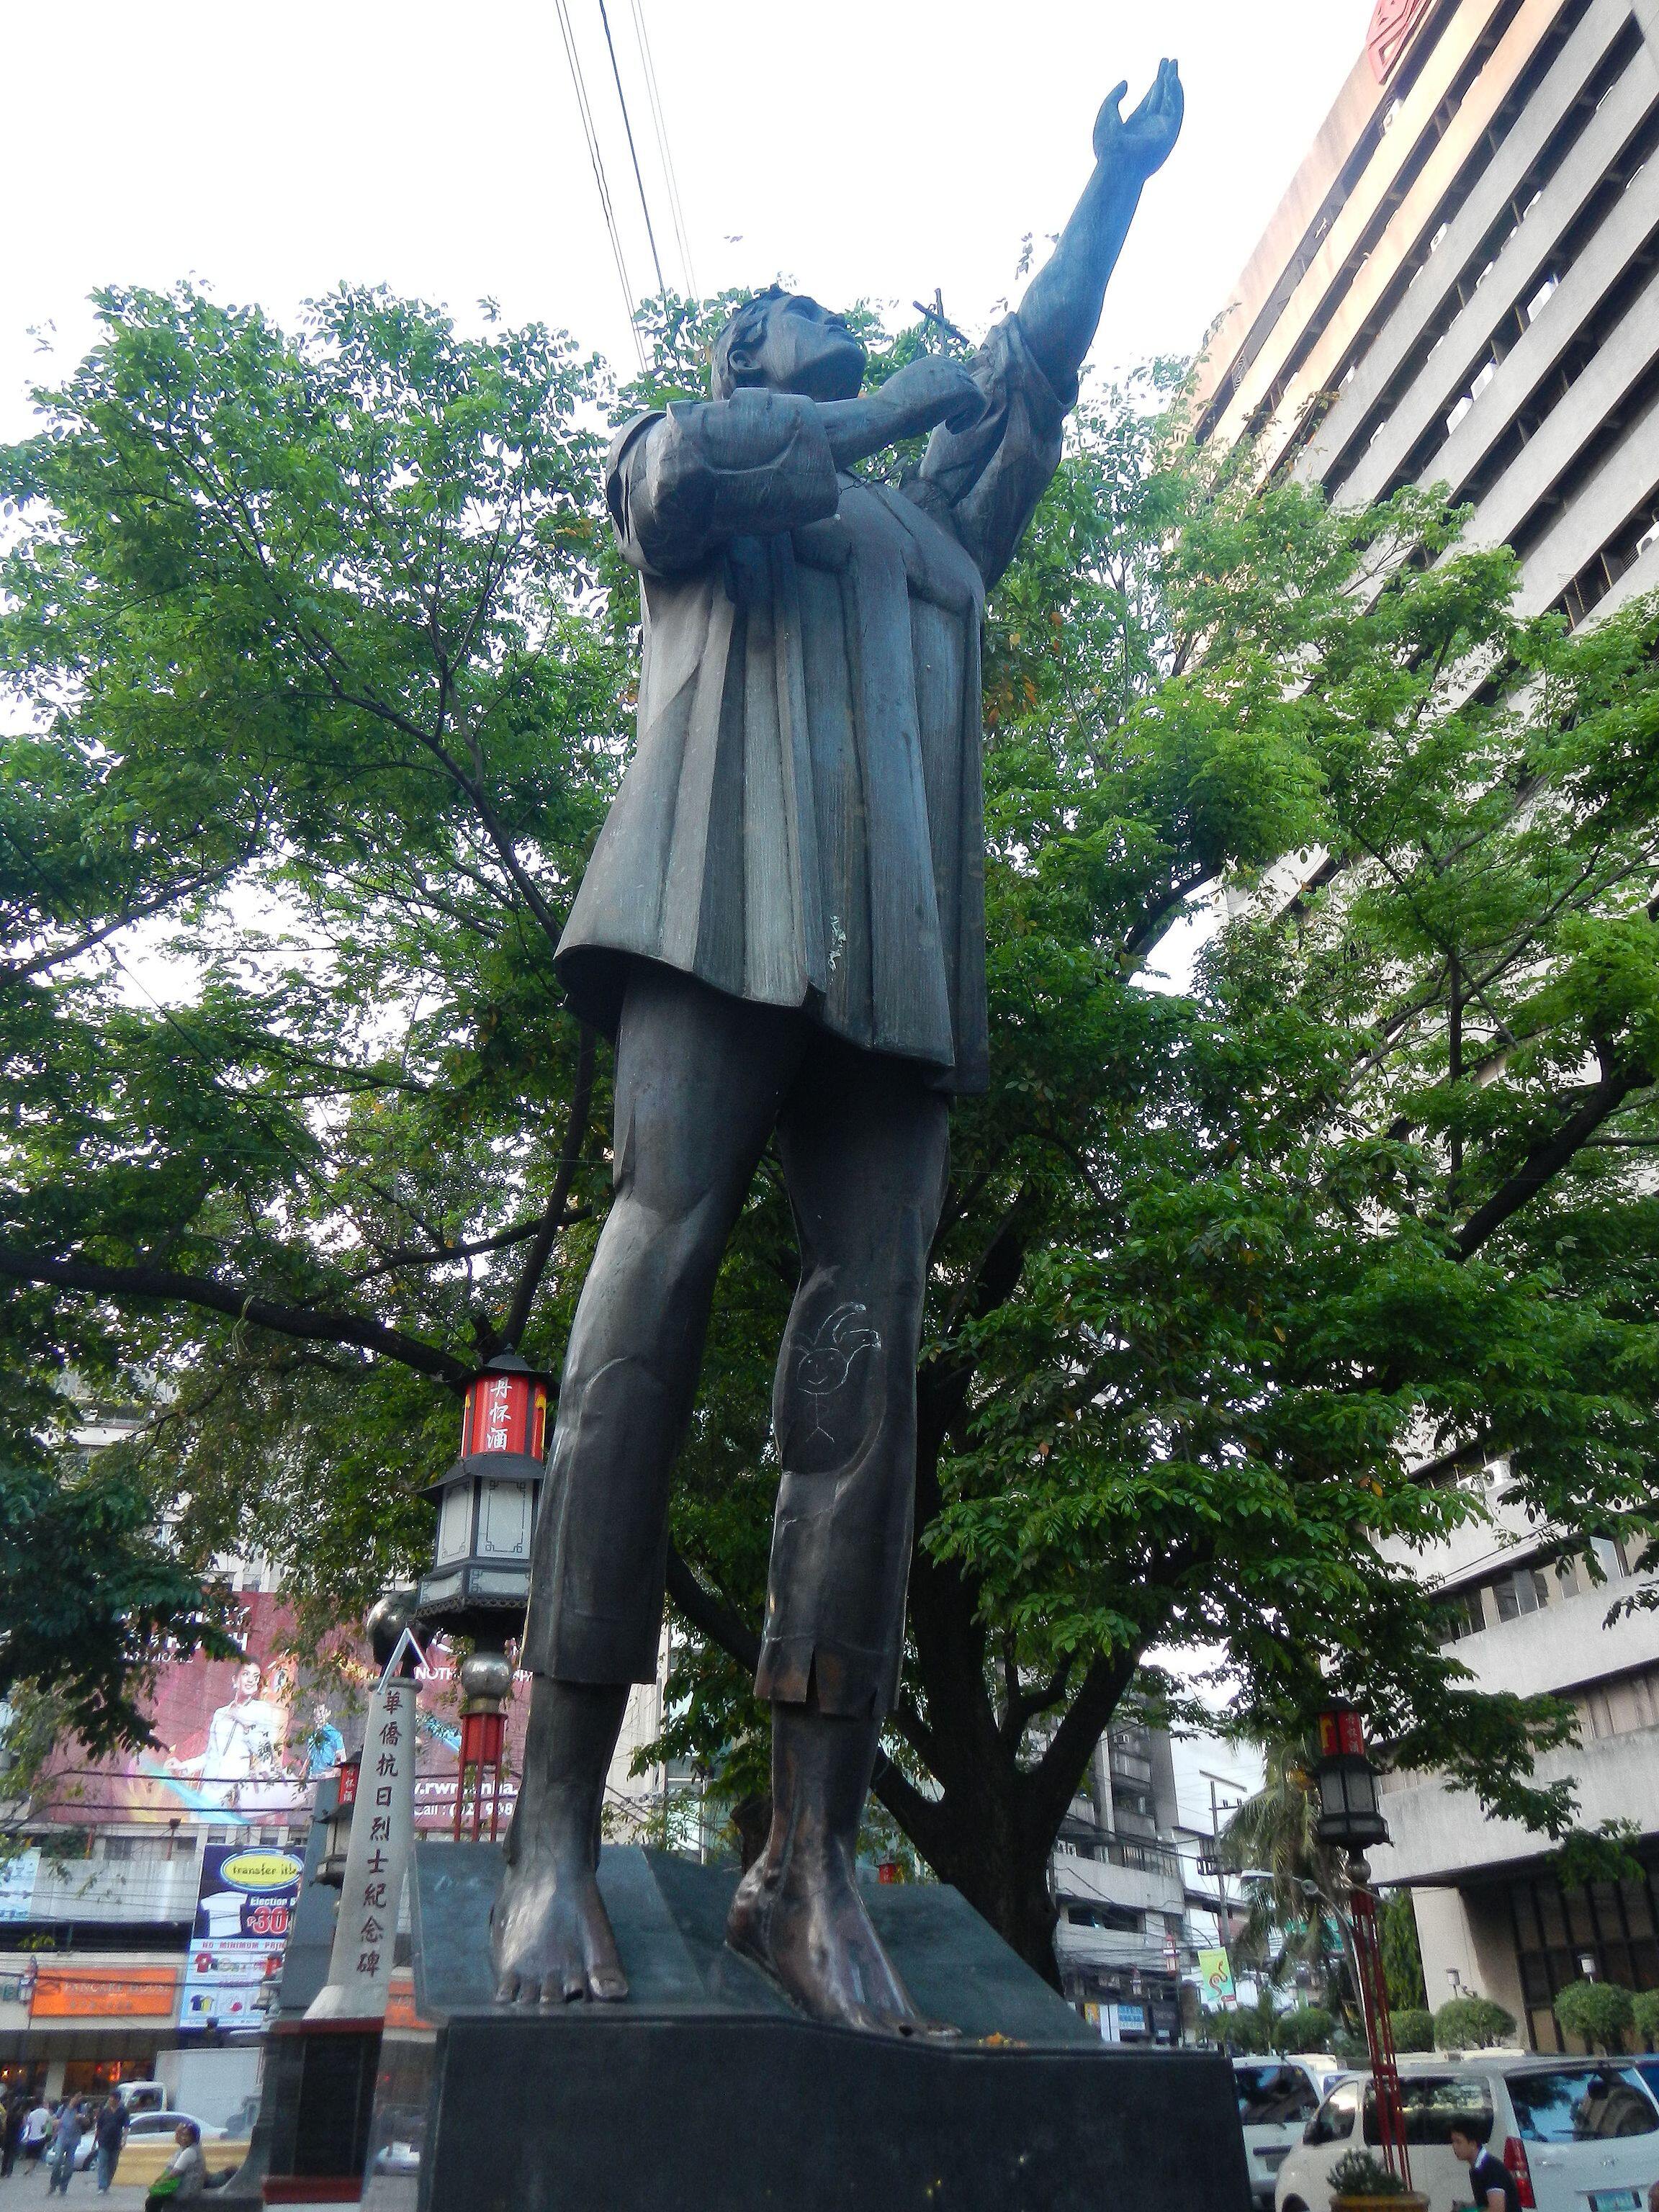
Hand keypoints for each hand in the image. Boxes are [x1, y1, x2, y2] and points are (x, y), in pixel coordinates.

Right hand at [875, 353, 985, 438]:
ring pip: (973, 395)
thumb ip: (922, 386)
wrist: (891, 410)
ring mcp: (958, 375)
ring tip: (947, 425)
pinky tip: (951, 428)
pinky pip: (980, 403)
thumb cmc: (891, 405)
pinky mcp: (966, 390)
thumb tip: (925, 395)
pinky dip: (969, 419)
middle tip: (945, 421)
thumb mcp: (905, 387)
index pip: (954, 376)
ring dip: (963, 413)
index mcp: (934, 360)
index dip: (951, 397)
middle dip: (959, 405)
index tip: (940, 412)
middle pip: (967, 384)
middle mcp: (948, 363)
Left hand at [1094, 58, 1183, 181]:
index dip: (1156, 83)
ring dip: (1173, 83)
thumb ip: (1114, 96)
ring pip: (1170, 102)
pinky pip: (1176, 110)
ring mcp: (1161, 131)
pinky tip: (1173, 79)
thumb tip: (1125, 83)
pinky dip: (1176, 95)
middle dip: (1167, 78)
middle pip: (1162, 97)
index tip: (1161, 67)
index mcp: (1136, 124)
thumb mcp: (1106, 113)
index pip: (1150, 99)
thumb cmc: (1107, 145)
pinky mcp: (1169, 134)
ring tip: (1174, 65)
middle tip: (1172, 60)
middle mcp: (1150, 127)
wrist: (1116, 165)